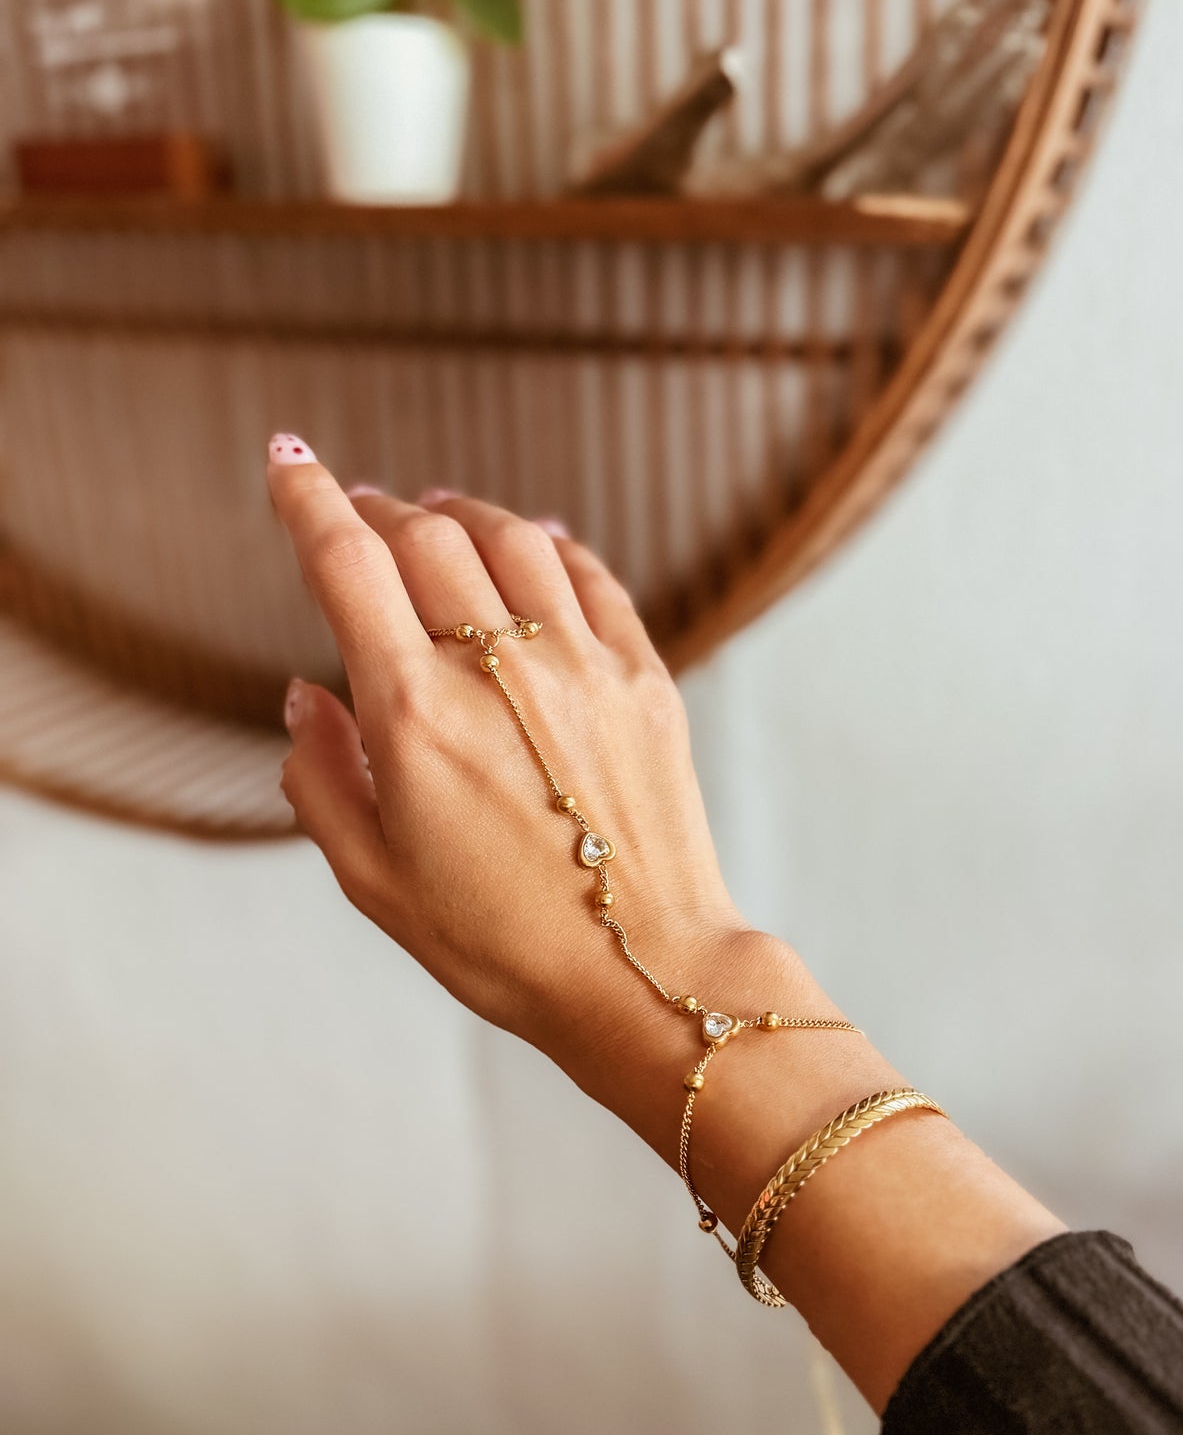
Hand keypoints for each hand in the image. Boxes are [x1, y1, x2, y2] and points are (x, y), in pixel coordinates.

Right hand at [266, 437, 816, 1157]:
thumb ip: (320, 778)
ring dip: (464, 514)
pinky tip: (535, 544)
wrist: (643, 975)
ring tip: (438, 515)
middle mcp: (500, 672)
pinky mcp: (646, 681)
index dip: (308, 499)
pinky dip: (551, 546)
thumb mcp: (374, 881)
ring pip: (515, 539)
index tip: (286, 459)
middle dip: (381, 509)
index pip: (347, 563)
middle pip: (428, 536)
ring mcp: (583, 668)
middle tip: (360, 511)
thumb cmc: (500, 943)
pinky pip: (593, 579)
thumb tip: (304, 695)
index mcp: (415, 716)